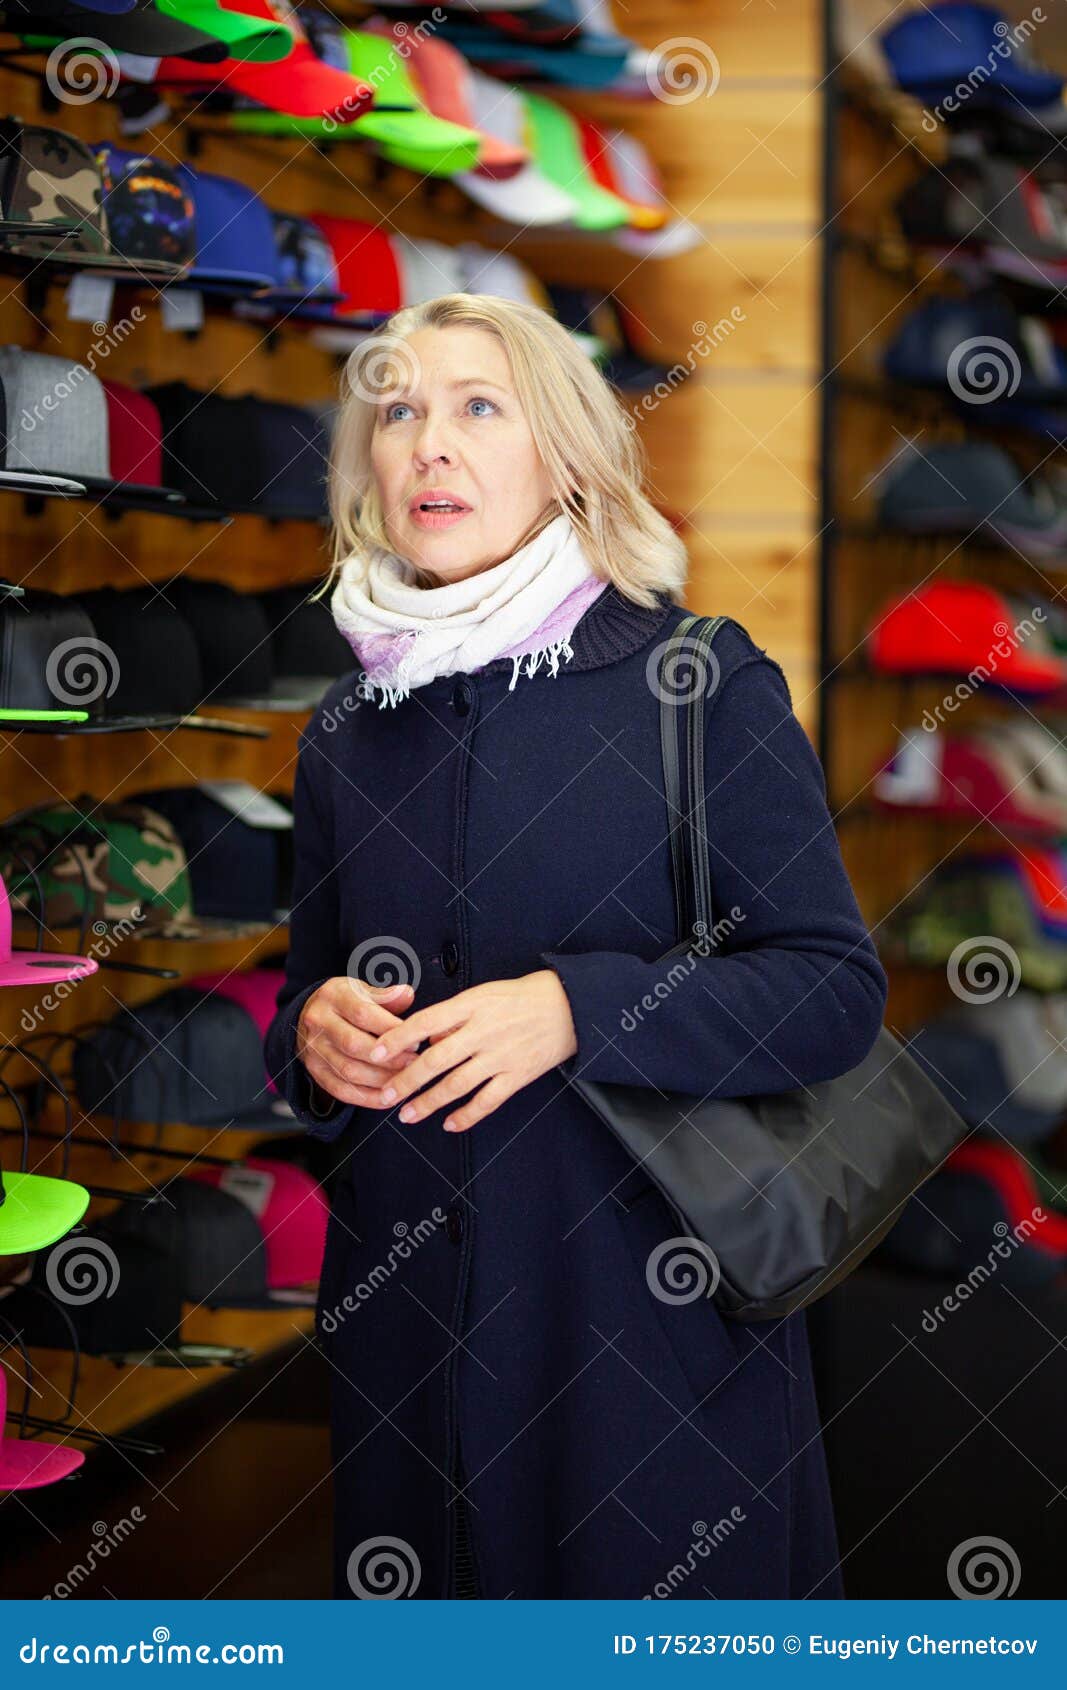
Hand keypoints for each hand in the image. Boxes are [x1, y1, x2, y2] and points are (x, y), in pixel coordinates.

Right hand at [296, 977, 418, 1106]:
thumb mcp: (363, 989)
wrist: (311, 1015)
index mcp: (333, 996)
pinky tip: (388, 1099)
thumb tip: (407, 994)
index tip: (415, 1039)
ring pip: (348, 1070)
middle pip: (354, 1044)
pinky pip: (340, 1090)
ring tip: (405, 1081)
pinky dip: (366, 1098)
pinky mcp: (315, 1071)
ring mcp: (313, 1049)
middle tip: (414, 1063)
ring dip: (381, 1080)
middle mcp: (319, 1022)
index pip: (363, 1013)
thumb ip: (386, 995)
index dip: (391, 1029)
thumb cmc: (347, 1001)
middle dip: (389, 1058)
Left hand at [366, 969, 577, 1132]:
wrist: (568, 1006)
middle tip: (385, 1095)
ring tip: (408, 1114)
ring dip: (429, 1102)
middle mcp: (484, 1031)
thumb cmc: (519, 997)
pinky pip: (488, 1101)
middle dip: (406, 1080)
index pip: (425, 1022)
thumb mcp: (482, 994)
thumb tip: (424, 1040)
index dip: (397, 1039)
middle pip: (436, 1059)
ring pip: (458, 1085)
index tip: (374, 1053)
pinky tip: (450, 1124)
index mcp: (471, 1006)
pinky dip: (467, 1116)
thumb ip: (452, 1017)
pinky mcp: (518, 1076)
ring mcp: (501, 1056)